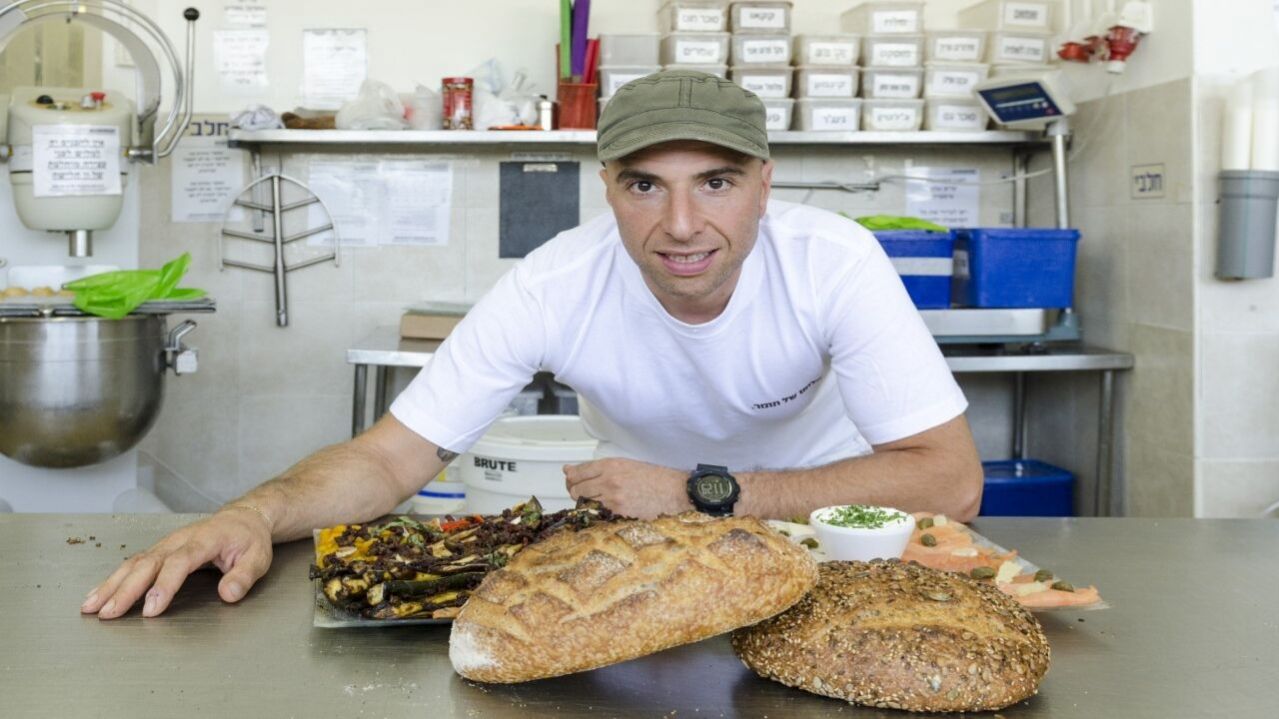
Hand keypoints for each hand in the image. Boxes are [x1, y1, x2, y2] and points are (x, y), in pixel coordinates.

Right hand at [80, 506, 273, 619]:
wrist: (242, 518)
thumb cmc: (249, 539)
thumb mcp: (258, 557)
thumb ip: (244, 576)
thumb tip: (228, 594)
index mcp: (205, 539)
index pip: (180, 562)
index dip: (164, 585)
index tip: (151, 609)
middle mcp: (179, 540)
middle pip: (148, 563)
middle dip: (126, 590)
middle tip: (109, 614)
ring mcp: (166, 544)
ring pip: (134, 563)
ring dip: (111, 585)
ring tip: (91, 607)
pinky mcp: (159, 550)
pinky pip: (132, 564)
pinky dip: (113, 580)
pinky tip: (98, 595)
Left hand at [563, 458, 690, 518]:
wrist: (674, 491)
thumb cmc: (652, 478)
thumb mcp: (626, 465)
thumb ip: (599, 468)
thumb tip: (570, 470)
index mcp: (611, 465)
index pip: (578, 472)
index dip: (571, 477)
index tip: (570, 479)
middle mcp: (609, 480)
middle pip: (576, 489)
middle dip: (574, 491)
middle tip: (579, 492)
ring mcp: (613, 499)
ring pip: (584, 503)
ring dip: (585, 503)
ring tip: (594, 501)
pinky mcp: (619, 513)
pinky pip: (597, 514)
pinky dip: (596, 513)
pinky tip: (603, 510)